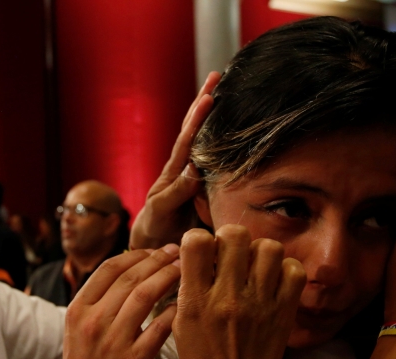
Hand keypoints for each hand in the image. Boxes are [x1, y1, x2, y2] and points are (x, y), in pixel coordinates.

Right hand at [42, 246, 182, 358]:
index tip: (155, 251)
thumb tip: (127, 271)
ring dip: (168, 277)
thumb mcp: (78, 329)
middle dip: (158, 259)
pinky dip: (174, 310)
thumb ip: (98, 301)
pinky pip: (159, 327)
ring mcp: (113, 340)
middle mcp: (93, 320)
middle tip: (177, 252)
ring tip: (184, 269)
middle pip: (130, 276)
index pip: (109, 268)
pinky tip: (185, 302)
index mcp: (78, 309)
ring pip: (145, 295)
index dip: (136, 254)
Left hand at [130, 72, 219, 249]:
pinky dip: (226, 141)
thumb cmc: (156, 228)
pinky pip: (219, 160)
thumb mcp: (160, 211)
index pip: (187, 139)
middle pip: (194, 129)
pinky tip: (239, 128)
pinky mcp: (208, 188)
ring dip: (215, 115)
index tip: (209, 96)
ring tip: (226, 88)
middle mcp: (186, 168)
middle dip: (204, 102)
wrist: (156, 246)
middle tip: (217, 75)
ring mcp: (196, 175)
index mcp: (174, 171)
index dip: (198, 119)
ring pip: (207, 140)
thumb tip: (194, 169)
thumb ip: (174, 193)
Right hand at [173, 226, 304, 358]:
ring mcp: (260, 302)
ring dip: (259, 252)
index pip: (197, 241)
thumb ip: (187, 287)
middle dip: (230, 238)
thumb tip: (198, 253)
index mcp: (197, 300)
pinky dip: (285, 269)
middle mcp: (229, 297)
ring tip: (254, 267)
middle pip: (235, 235)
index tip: (202, 250)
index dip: (199, 238)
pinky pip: (294, 269)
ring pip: (268, 247)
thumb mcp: (180, 325)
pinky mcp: (284, 311)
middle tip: (231, 254)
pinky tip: (273, 280)